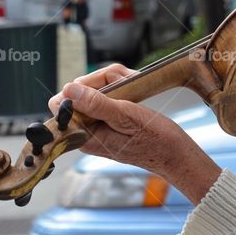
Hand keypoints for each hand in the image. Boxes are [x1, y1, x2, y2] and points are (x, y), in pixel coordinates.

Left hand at [48, 63, 221, 204]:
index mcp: (84, 135)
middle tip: (128, 83)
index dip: (80, 89)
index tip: (106, 88)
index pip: (61, 103)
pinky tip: (136, 90)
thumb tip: (68, 90)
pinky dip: (122, 85)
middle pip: (78, 91)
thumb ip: (96, 104)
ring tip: (135, 86)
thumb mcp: (126, 118)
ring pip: (94, 88)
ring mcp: (98, 123)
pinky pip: (106, 93)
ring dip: (116, 81)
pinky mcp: (109, 117)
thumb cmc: (155, 140)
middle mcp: (87, 129)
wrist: (175, 153)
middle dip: (102, 81)